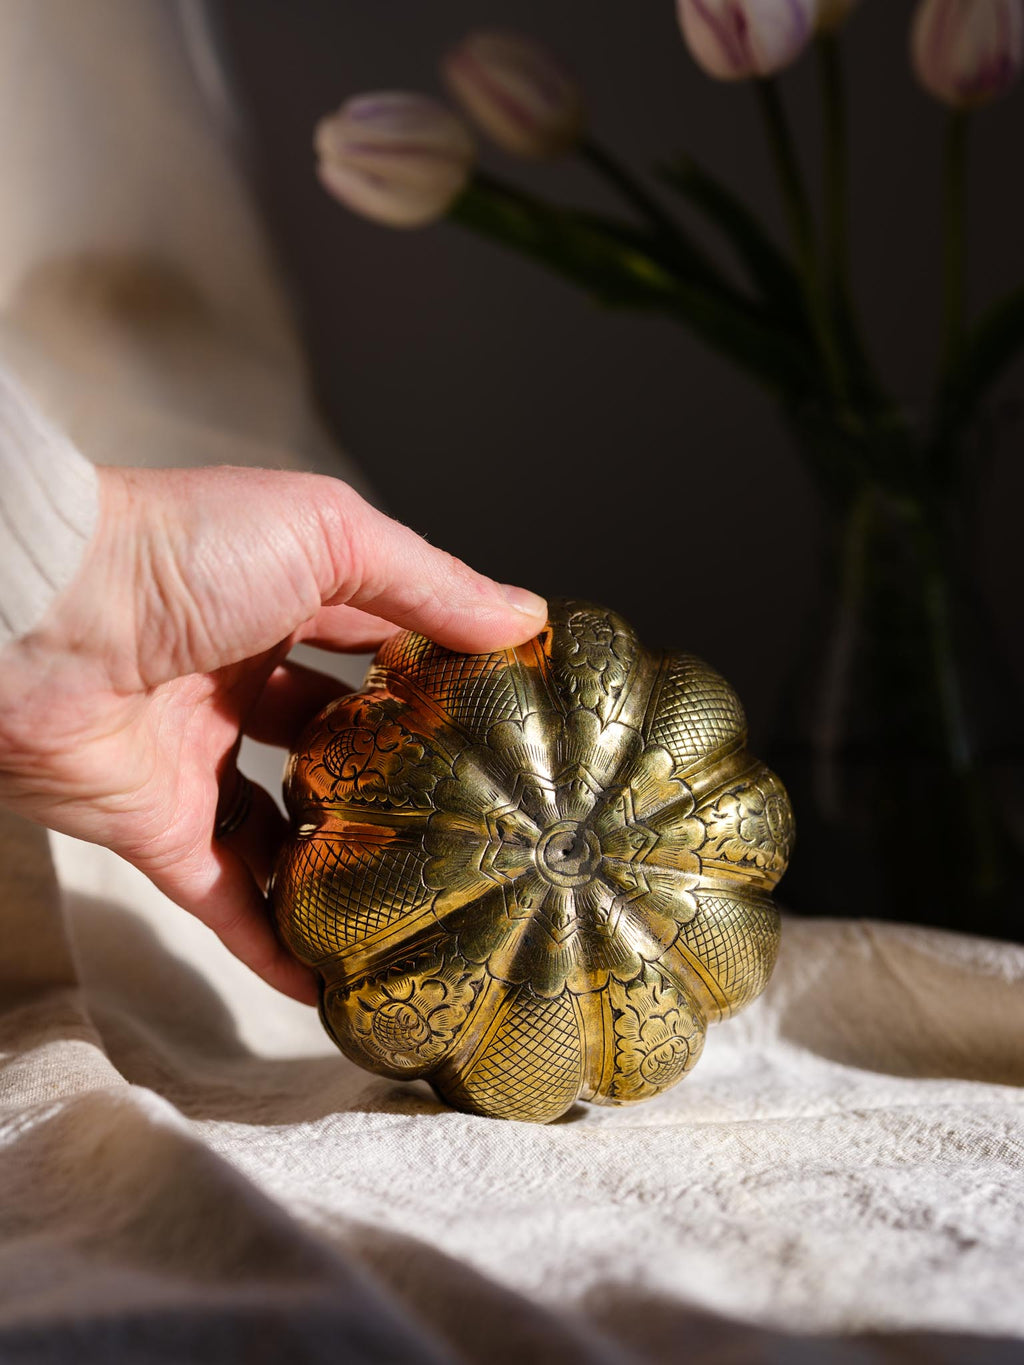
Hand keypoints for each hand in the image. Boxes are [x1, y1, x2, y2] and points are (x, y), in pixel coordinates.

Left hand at [0, 466, 545, 1002]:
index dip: (436, 677)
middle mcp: (237, 680)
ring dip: (340, 865)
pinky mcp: (157, 828)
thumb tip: (524, 620)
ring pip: (284, 829)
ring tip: (419, 905)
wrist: (37, 620)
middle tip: (475, 824)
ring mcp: (197, 758)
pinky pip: (225, 896)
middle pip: (334, 743)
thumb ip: (428, 583)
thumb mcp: (329, 537)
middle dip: (395, 778)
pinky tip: (330, 977)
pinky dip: (273, 938)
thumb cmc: (177, 552)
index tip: (504, 720)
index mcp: (277, 599)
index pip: (375, 644)